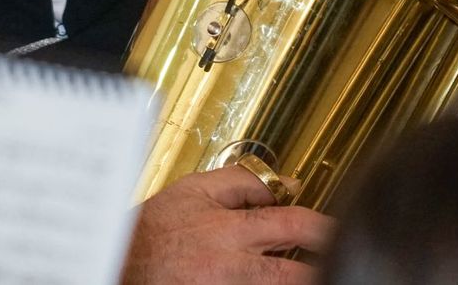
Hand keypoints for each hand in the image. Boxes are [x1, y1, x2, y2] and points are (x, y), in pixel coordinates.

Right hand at [122, 166, 333, 284]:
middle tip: (336, 258)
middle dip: (323, 266)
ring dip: (295, 278)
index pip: (294, 225)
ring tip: (308, 268)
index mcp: (231, 231)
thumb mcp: (194, 190)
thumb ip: (242, 183)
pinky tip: (266, 278)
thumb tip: (284, 184)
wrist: (118, 265)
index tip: (339, 230)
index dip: (325, 227)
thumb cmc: (152, 232)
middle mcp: (234, 268)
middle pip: (296, 274)